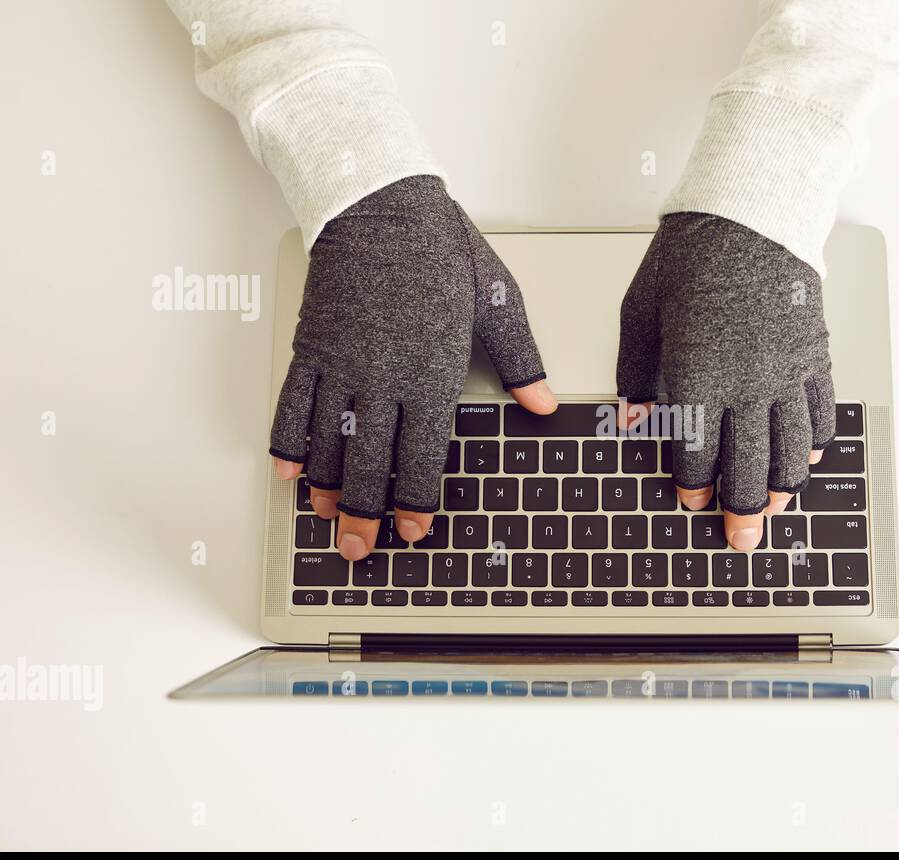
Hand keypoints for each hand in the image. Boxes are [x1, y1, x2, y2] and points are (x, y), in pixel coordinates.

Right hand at [268, 175, 555, 559]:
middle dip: (365, 513)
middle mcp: (383, 379)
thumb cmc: (442, 250)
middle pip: (370, 463)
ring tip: (327, 518)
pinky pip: (292, 405)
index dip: (416, 501)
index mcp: (431, 376)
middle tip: (361, 548)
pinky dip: (287, 442)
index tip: (414, 530)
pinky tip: (288, 471)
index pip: (422, 457)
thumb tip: (542, 403)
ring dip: (326, 487)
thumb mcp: (497, 304)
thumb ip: (519, 361)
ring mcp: (343, 365)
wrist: (380, 203)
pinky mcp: (313, 347)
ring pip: (328, 443)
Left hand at [616, 212, 834, 549]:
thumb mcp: (642, 314)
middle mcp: (748, 383)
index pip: (697, 452)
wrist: (747, 212)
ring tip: (774, 509)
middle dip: (741, 509)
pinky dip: (815, 443)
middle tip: (739, 538)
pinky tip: (806, 459)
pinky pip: (820, 412)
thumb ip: (638, 375)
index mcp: (699, 377)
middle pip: (749, 465)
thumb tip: (635, 421)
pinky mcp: (813, 355)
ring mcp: (786, 372)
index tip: (692, 501)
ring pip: (790, 450)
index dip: (694, 485)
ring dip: (781, 487)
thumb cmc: (689, 258)